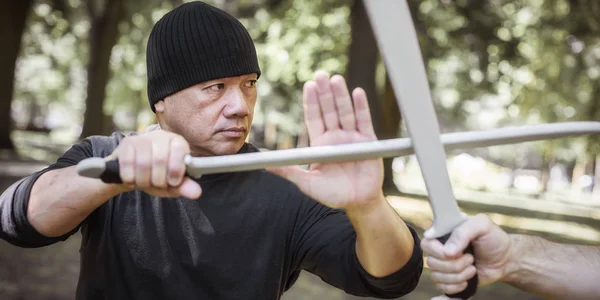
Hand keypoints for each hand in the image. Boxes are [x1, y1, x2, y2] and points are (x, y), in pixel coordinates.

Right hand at [106, 130, 201, 198]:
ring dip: (143, 181)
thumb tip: (197, 193)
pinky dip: (130, 178)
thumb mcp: (172, 184)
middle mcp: (161, 136)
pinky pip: (127, 163)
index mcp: (177, 143)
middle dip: (158, 180)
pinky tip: (132, 179)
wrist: (132, 173)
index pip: (179, 151)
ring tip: (145, 183)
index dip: (176, 170)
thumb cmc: (156, 176)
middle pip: (160, 159)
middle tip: (156, 184)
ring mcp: (142, 138)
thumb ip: (184, 187)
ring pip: (143, 163)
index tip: (173, 182)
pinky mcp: (126, 144)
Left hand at [269, 71, 383, 209]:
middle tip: (320, 74)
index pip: (314, 117)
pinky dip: (361, 107)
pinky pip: (364, 121)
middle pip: (329, 110)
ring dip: (341, 95)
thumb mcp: (307, 183)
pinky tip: (357, 92)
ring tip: (335, 79)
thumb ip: (289, 171)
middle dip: (324, 93)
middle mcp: (336, 136)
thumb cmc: (332, 194)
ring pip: (345, 111)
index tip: (308, 85)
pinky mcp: (368, 142)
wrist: (358, 203)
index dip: (311, 102)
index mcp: (321, 143)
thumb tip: (264, 165)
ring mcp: (352, 137)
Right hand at [421, 214, 511, 296]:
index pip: (426, 243)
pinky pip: (442, 287)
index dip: (437, 251)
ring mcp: (444, 266)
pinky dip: (456, 286)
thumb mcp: (482, 226)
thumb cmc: (493, 239)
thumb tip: (447, 251)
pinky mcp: (449, 280)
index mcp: (444, 234)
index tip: (455, 252)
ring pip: (437, 276)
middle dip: (454, 265)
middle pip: (431, 262)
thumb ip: (463, 232)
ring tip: (472, 268)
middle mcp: (441, 249)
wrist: (505, 260)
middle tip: (471, 258)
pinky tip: (467, 280)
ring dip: (458, 275)